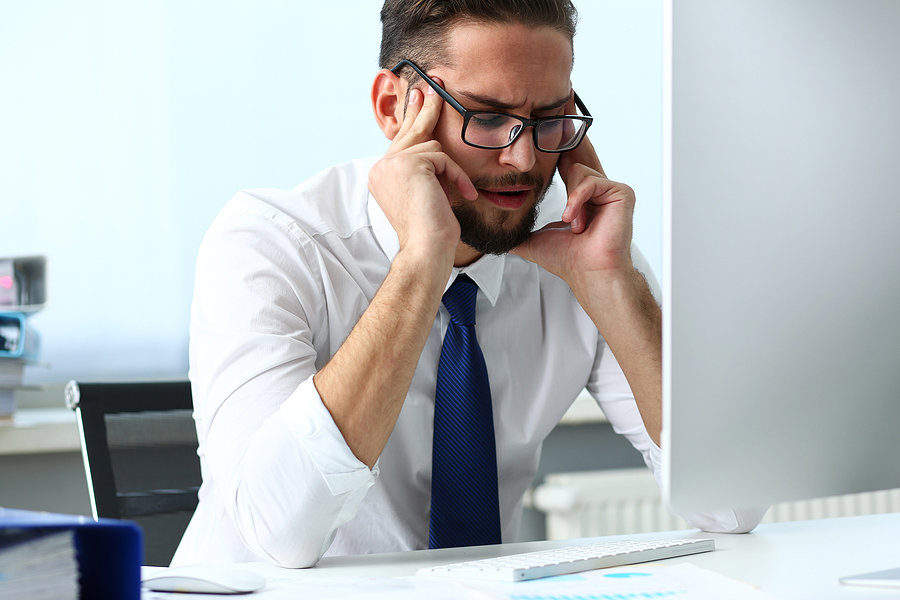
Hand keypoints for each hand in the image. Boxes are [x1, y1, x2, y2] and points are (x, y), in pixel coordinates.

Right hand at [368, 82, 477, 259]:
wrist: (427, 247)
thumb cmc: (430, 229)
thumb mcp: (424, 194)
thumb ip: (421, 170)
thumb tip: (431, 146)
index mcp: (380, 175)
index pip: (400, 142)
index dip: (411, 119)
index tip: (418, 98)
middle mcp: (380, 168)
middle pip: (408, 132)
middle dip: (424, 109)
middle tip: (434, 86)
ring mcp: (391, 164)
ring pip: (431, 146)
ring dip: (451, 171)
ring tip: (461, 192)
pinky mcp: (409, 163)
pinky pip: (442, 157)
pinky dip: (457, 176)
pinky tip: (464, 195)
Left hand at [512, 96, 635, 288]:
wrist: (588, 273)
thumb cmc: (568, 260)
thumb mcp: (534, 240)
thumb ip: (517, 231)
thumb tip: (492, 234)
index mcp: (581, 195)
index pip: (568, 162)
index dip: (557, 145)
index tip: (547, 124)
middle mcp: (598, 188)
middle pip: (578, 154)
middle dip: (565, 140)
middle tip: (557, 116)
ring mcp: (611, 190)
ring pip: (579, 170)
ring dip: (570, 199)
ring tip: (572, 223)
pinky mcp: (621, 193)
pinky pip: (591, 181)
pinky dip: (578, 200)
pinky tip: (576, 221)